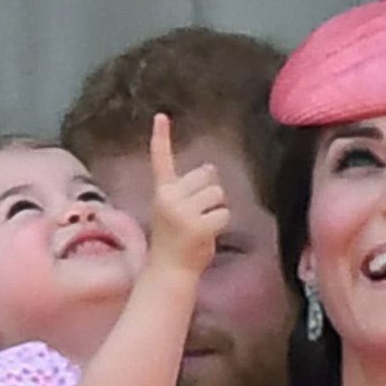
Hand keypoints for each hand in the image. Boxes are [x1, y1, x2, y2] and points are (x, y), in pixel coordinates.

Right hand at [145, 111, 228, 277]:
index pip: (160, 159)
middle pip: (207, 176)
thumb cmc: (177, 240)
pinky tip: (208, 235)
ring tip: (202, 226)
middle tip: (198, 216)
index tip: (161, 116)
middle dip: (211, 193)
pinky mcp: (197, 226)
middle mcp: (169, 198)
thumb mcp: (177, 209)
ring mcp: (182, 212)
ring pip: (218, 194)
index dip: (161, 137)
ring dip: (218, 209)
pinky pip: (224, 214)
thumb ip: (191, 189)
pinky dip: (221, 224)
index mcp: (162, 191)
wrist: (169, 270)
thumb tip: (211, 168)